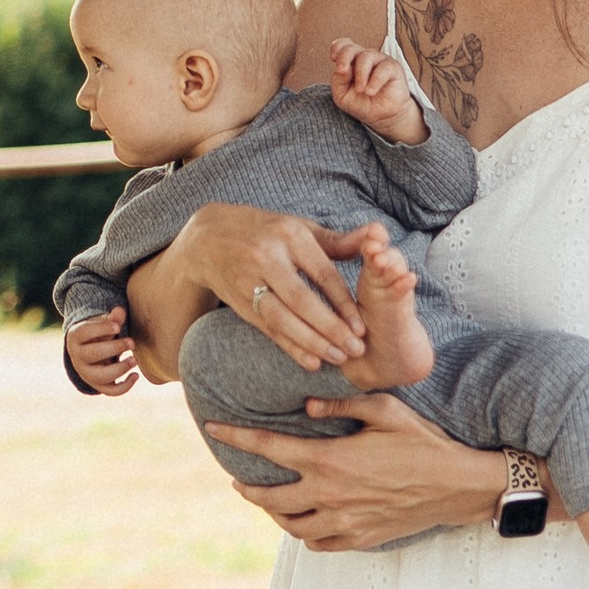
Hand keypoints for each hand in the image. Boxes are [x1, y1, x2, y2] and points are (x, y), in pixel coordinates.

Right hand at [64, 308, 137, 396]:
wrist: (90, 352)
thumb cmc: (98, 334)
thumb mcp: (102, 324)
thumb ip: (112, 319)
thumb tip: (119, 311)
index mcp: (75, 337)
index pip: (84, 332)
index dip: (101, 329)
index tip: (118, 326)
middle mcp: (77, 357)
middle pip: (93, 354)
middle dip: (114, 348)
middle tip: (132, 342)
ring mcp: (87, 374)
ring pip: (101, 376)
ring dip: (120, 369)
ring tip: (134, 360)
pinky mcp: (98, 385)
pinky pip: (110, 391)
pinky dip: (125, 386)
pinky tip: (136, 375)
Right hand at [178, 204, 373, 371]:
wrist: (208, 238)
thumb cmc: (266, 231)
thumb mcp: (299, 228)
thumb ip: (338, 241)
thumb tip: (379, 235)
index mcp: (288, 235)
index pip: (321, 273)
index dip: (343, 302)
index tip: (363, 326)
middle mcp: (266, 257)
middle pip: (301, 299)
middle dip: (330, 327)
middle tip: (356, 349)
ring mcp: (249, 280)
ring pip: (282, 317)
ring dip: (311, 342)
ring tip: (338, 358)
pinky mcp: (239, 301)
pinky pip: (267, 328)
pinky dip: (290, 346)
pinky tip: (311, 361)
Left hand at [205, 388, 503, 548]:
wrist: (458, 486)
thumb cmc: (423, 441)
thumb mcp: (383, 409)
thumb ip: (339, 407)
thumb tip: (304, 408)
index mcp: (329, 460)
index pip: (268, 448)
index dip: (236, 438)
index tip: (213, 429)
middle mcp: (330, 496)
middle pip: (269, 498)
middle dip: (246, 487)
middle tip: (237, 478)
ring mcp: (345, 522)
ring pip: (291, 526)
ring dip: (273, 513)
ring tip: (267, 500)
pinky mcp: (361, 539)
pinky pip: (319, 544)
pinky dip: (304, 534)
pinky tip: (304, 522)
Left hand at [328, 38, 424, 146]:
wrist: (383, 117)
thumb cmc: (362, 104)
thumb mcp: (342, 96)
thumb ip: (338, 81)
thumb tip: (342, 68)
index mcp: (352, 61)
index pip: (343, 45)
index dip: (337, 47)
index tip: (332, 59)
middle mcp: (365, 58)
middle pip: (352, 47)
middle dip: (344, 57)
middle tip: (342, 71)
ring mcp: (379, 61)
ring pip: (366, 56)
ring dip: (360, 74)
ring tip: (361, 90)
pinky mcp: (393, 68)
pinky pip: (383, 68)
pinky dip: (375, 80)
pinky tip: (370, 91)